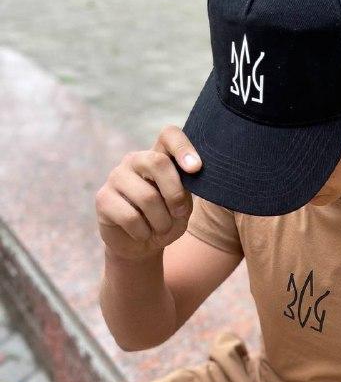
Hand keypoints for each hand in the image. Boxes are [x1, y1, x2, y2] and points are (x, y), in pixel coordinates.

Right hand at [95, 124, 202, 261]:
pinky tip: (141, 234)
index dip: (183, 147)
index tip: (196, 168)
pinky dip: (144, 233)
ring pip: (147, 197)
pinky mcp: (103, 198)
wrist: (141, 245)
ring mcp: (116, 177)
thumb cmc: (166, 220)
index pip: (169, 135)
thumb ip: (186, 188)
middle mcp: (135, 160)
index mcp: (158, 156)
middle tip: (179, 213)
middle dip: (175, 194)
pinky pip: (131, 217)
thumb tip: (192, 171)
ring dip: (162, 222)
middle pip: (157, 162)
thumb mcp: (183, 205)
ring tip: (160, 228)